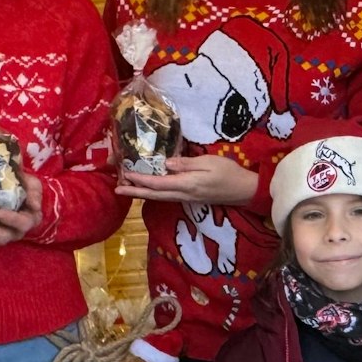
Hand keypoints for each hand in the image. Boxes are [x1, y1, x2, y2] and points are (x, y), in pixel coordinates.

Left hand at [116, 154, 257, 204]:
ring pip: (159, 198)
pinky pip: (167, 197)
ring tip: (127, 189)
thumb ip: (186, 164)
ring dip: (142, 194)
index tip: (125, 174)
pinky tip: (148, 190)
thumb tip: (166, 163)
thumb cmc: (229, 173)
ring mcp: (186, 198)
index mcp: (186, 184)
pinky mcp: (190, 198)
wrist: (244, 190)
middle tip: (117, 190)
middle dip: (134, 192)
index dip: (140, 180)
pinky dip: (153, 193)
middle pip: (153, 195)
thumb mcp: (209, 162)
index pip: (157, 183)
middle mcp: (183, 195)